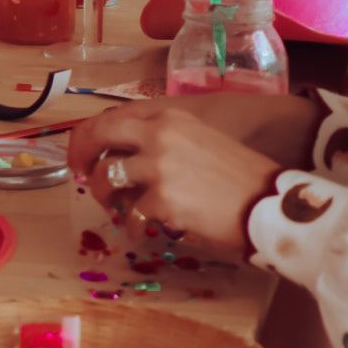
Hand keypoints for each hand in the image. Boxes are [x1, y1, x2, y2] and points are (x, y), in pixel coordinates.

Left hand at [67, 100, 280, 251]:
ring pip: (107, 177)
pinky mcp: (163, 199)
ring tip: (115, 208)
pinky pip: (130, 213)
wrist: (268, 202)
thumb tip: (125, 156)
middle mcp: (160, 134)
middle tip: (79, 173)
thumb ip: (162, 140)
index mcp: (169, 116)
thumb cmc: (239, 175)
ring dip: (104, 195)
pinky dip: (130, 225)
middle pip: (99, 135)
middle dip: (81, 154)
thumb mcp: (198, 140)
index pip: (113, 116)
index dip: (90, 133)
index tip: (83, 149)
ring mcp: (159, 166)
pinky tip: (139, 231)